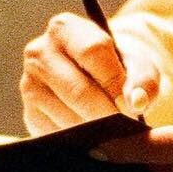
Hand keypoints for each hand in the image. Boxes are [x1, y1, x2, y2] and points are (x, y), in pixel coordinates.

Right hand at [20, 12, 159, 134]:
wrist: (96, 79)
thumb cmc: (118, 66)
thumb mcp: (138, 63)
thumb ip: (143, 79)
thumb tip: (136, 102)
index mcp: (65, 29)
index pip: (92, 52)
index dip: (116, 80)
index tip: (133, 104)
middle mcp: (39, 52)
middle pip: (78, 89)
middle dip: (107, 114)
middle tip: (129, 131)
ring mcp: (29, 85)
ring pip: (67, 116)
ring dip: (96, 133)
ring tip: (117, 136)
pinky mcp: (30, 114)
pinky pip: (58, 135)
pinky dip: (81, 143)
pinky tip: (96, 141)